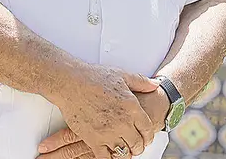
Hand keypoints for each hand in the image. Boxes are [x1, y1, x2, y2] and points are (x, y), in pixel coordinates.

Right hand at [38, 87, 169, 157]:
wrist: (71, 83)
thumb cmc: (94, 77)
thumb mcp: (122, 75)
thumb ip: (141, 82)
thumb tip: (155, 85)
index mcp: (132, 107)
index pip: (148, 130)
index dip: (148, 136)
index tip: (146, 138)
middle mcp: (123, 122)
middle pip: (137, 144)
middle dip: (138, 146)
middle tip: (136, 146)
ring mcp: (108, 133)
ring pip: (124, 153)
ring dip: (126, 153)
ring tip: (124, 150)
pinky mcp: (93, 139)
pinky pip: (105, 157)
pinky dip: (110, 158)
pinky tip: (110, 153)